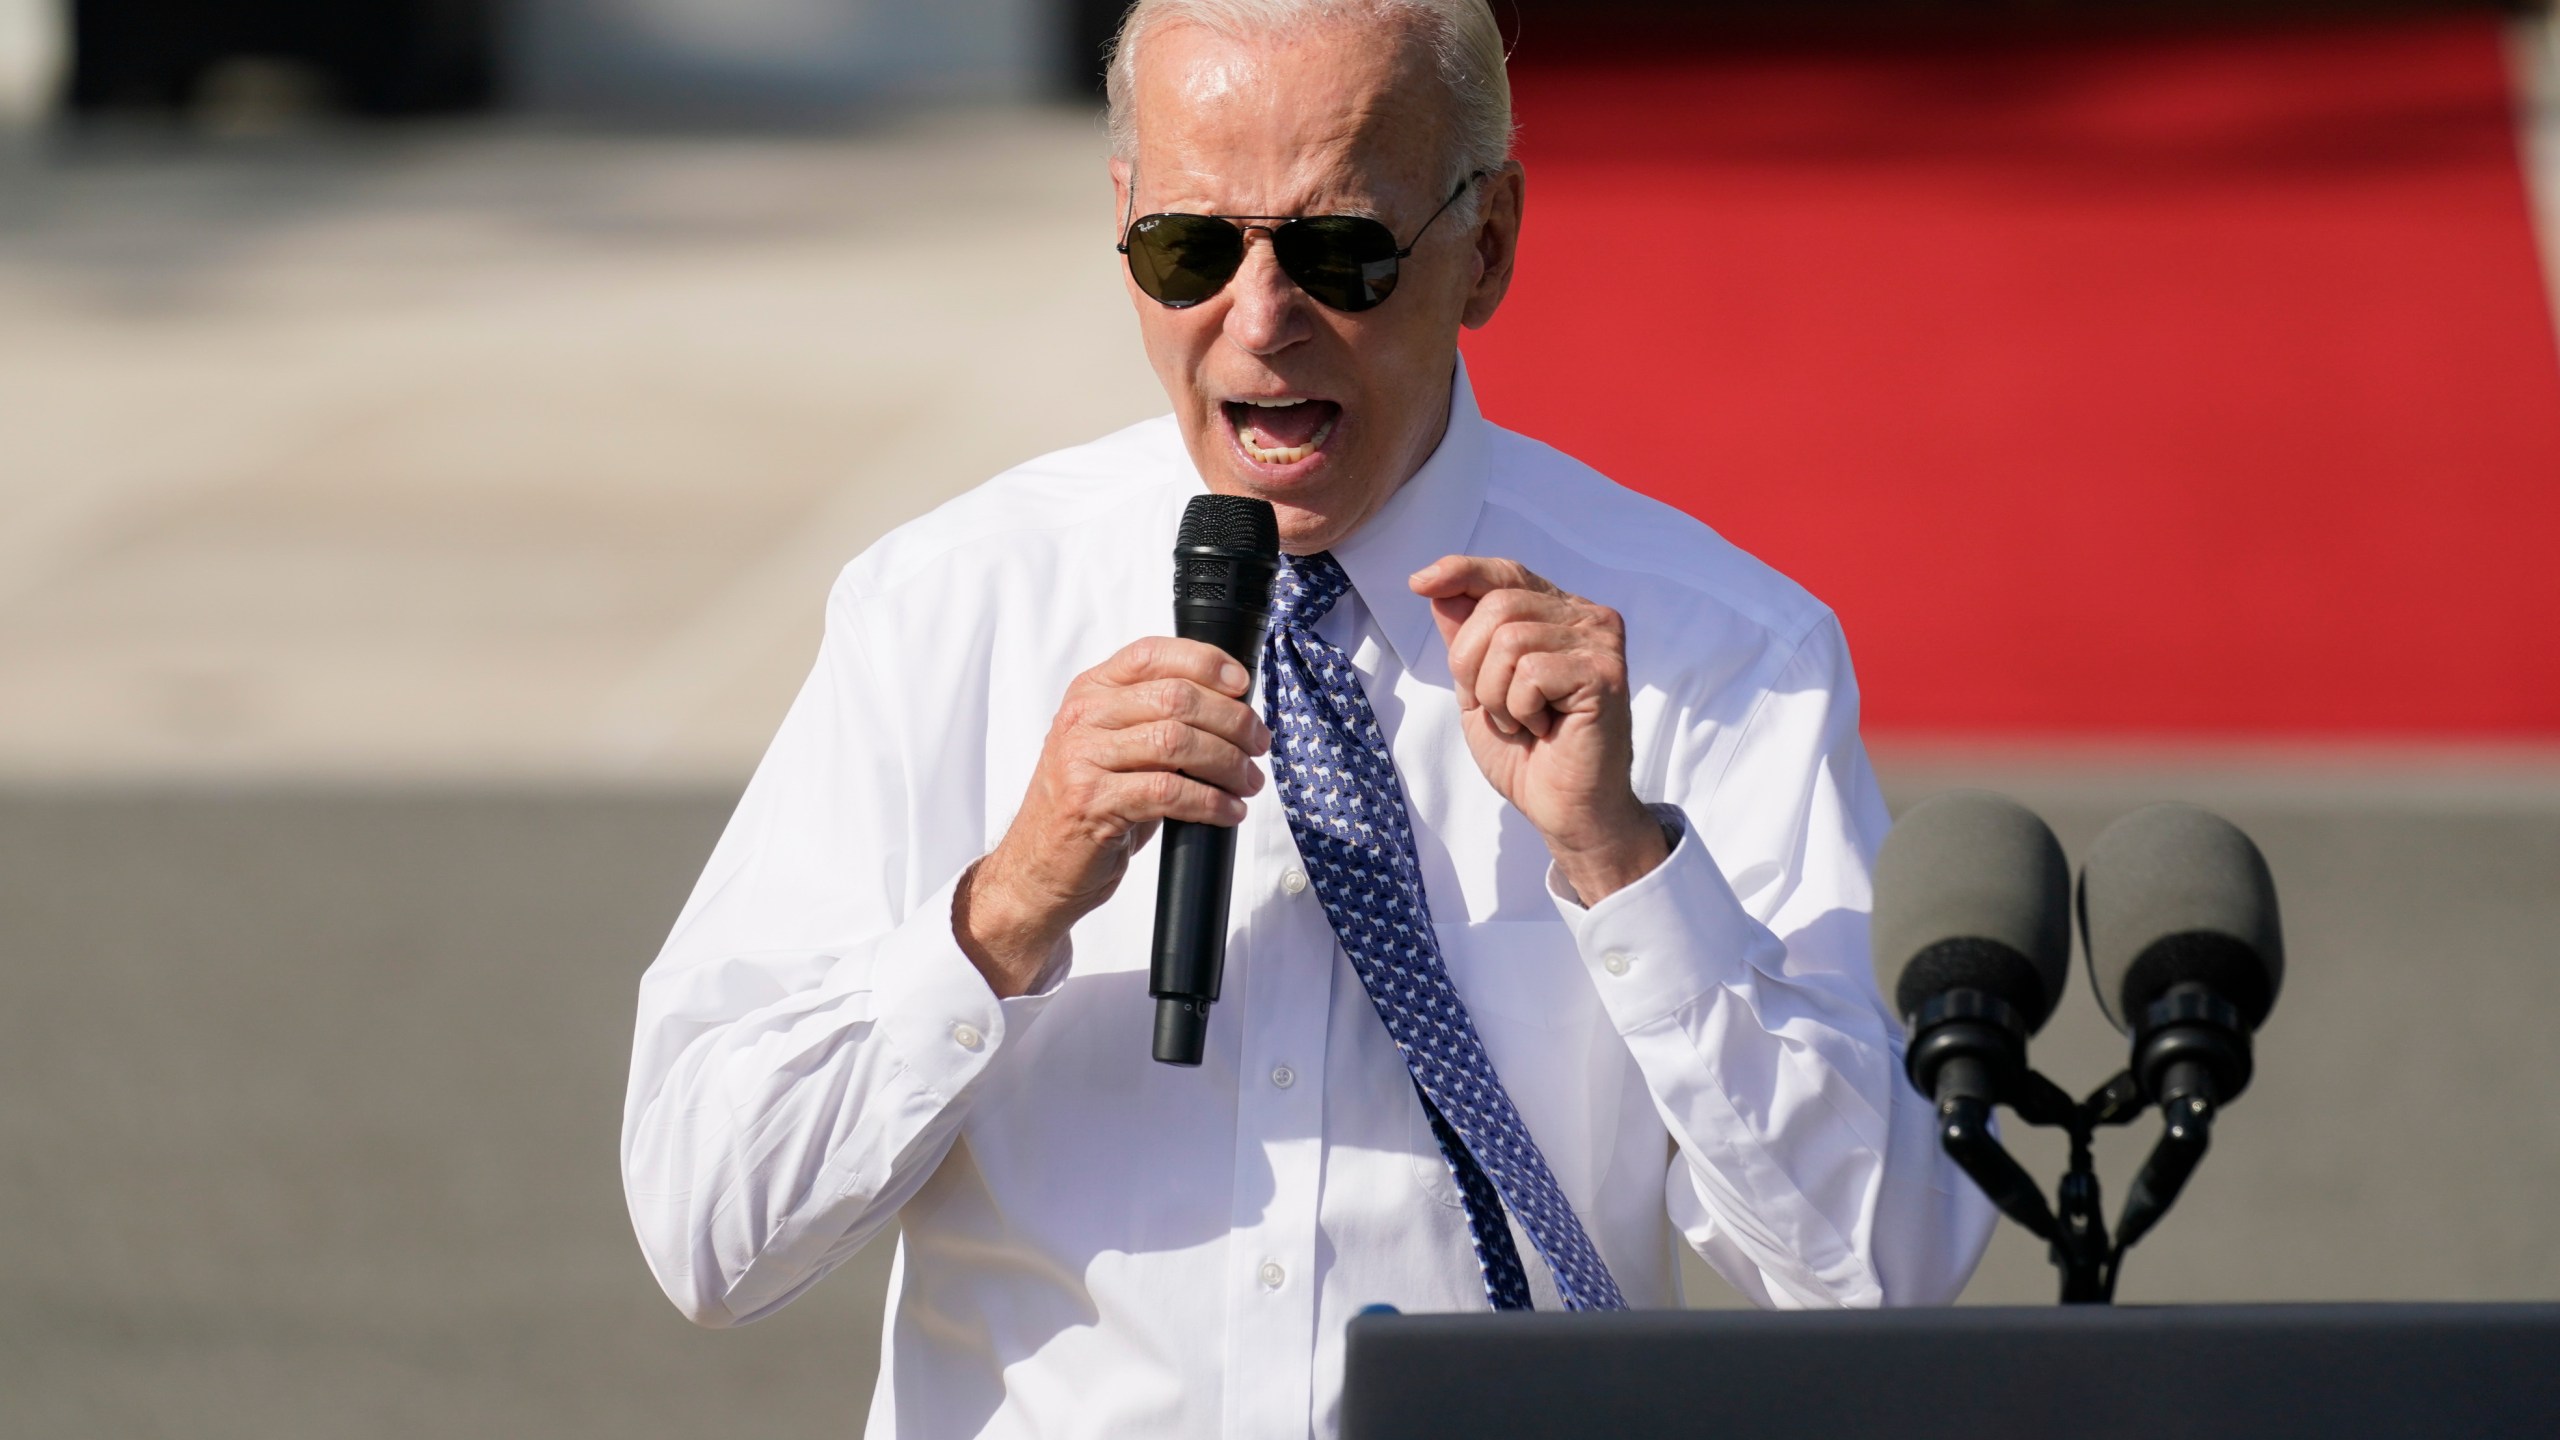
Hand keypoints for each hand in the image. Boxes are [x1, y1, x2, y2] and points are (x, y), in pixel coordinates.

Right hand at [955, 637, 1269, 996]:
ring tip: (1248, 781)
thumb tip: (1233, 708)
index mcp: (1090, 691)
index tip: (1242, 685)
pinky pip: (1169, 792)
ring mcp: (1083, 758)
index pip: (1152, 654)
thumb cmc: (1091, 803)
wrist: (1039, 865)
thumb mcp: (1115, 747)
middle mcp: (1083, 717)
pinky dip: (1210, 802)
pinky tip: (1227, 811)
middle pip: (1176, 698)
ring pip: (1177, 742)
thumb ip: (1155, 718)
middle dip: (1231, 720)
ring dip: (1227, 763)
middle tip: (1257, 745)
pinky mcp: (1092, 802)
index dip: (1206, 663)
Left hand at [1409, 556, 1666, 904]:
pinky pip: (1531, 673)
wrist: (1565, 810)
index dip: (1462, 572)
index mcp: (1559, 614)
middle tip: (1491, 706)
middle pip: (1498, 605)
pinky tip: (1544, 728)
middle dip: (1471, 662)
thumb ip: (1463, 636)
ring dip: (1496, 694)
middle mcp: (1586, 617)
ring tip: (1521, 721)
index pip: (1506, 573)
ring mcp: (1600, 642)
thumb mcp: (1477, 688)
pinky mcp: (1605, 671)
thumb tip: (1437, 586)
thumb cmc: (1526, 753)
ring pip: (1509, 639)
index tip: (1419, 582)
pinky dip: (1519, 709)